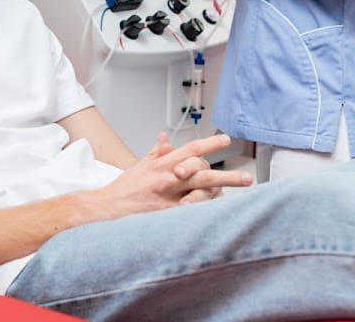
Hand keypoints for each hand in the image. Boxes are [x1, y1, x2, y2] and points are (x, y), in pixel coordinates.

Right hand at [94, 133, 250, 219]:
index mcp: (162, 164)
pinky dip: (206, 212)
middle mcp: (168, 179)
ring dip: (222, 194)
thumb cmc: (124, 189)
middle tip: (247, 178)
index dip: (210, 144)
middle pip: (203, 173)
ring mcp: (169, 199)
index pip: (190, 150)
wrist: (107, 208)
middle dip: (227, 175)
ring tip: (236, 195)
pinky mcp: (168, 216)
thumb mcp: (140, 166)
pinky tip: (220, 214)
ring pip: (201, 193)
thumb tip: (165, 138)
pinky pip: (192, 213)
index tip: (225, 140)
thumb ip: (157, 153)